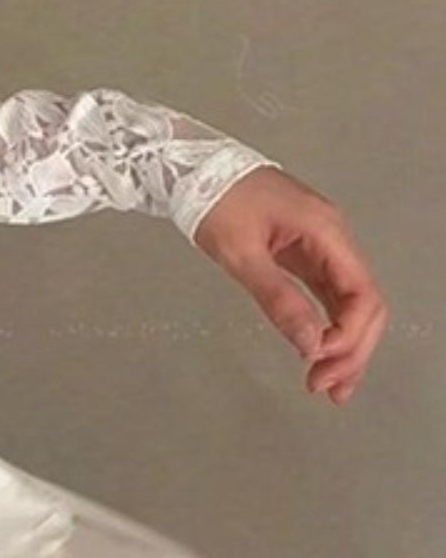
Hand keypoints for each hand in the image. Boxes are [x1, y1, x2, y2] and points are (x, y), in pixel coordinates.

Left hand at [191, 163, 387, 404]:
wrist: (192, 167)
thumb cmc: (215, 202)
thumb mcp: (241, 254)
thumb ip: (277, 299)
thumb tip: (310, 346)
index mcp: (326, 231)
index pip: (362, 293)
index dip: (350, 336)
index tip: (318, 364)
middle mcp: (333, 238)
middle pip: (365, 303)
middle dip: (352, 349)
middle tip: (326, 390)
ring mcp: (320, 245)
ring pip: (349, 303)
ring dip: (345, 345)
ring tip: (329, 387)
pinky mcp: (303, 253)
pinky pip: (328, 295)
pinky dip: (327, 327)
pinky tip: (319, 354)